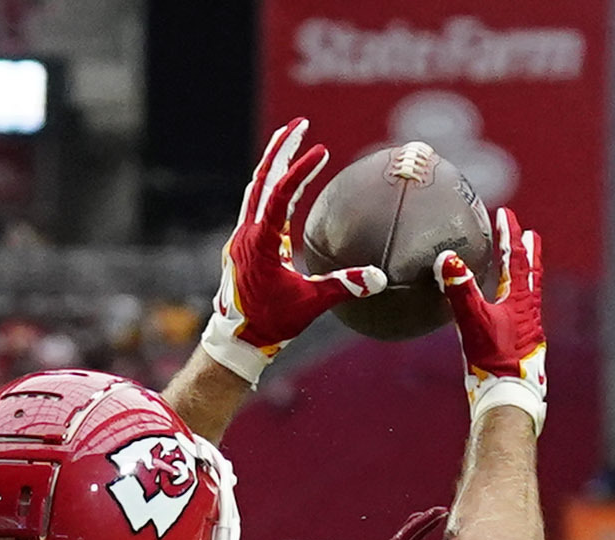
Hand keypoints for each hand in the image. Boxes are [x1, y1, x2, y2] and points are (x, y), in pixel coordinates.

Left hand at [202, 117, 387, 379]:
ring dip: (272, 164)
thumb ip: (343, 286)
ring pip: (255, 190)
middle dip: (280, 149)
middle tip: (299, 123)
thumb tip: (379, 277)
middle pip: (261, 180)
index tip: (320, 150)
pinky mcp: (242, 245)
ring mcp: (241, 238)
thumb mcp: (310, 305)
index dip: (299, 170)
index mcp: (261, 243)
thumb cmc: (270, 324)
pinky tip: (282, 182)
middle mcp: (246, 235)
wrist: (234, 342)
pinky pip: (255, 206)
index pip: (279, 195)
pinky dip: (270, 187)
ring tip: (290, 141)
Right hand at [437, 211, 546, 429]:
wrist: (509, 399)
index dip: (509, 234)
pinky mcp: (524, 348)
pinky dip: (517, 303)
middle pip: (530, 274)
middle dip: (528, 253)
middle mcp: (528, 313)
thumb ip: (460, 291)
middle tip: (530, 235)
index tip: (506, 213)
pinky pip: (522, 315)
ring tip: (521, 269)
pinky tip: (510, 313)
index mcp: (518, 301)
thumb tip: (447, 259)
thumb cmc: (492, 362)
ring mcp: (529, 331)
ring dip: (525, 277)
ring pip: (529, 295)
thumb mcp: (472, 322)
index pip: (514, 259)